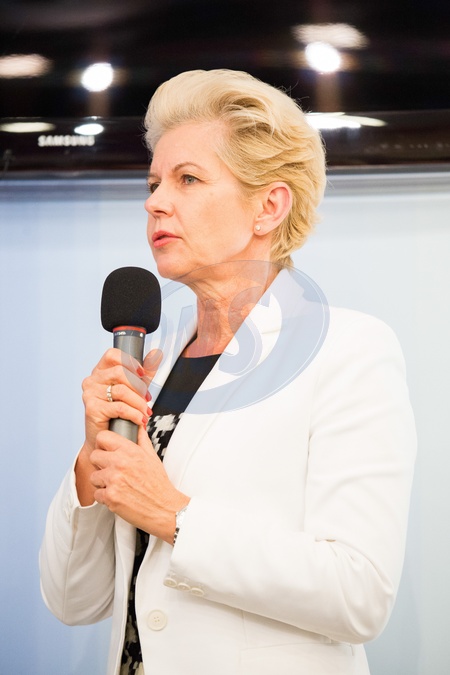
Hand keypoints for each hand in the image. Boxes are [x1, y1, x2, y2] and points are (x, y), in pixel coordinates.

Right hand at [82, 348, 162, 452]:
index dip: (130, 361)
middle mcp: (92, 380)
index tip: (142, 373)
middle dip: (139, 386)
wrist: (107, 438)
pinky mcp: (92, 409)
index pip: (112, 354)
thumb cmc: (118, 412)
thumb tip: (156, 354)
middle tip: (147, 398)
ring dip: (139, 402)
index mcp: (101, 371)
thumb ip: (145, 372)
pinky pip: (119, 407)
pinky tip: (140, 419)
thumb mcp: (134, 389)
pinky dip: (134, 414)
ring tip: (146, 411)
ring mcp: (90, 394)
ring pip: (121, 391)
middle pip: (119, 372)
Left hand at [90, 426, 189, 543]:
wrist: (164, 509)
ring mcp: (114, 480)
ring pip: (93, 476)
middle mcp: (120, 463)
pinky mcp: (110, 496)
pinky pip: (96, 494)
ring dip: (101, 482)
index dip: (103, 444)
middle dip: (100, 464)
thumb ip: (141, 440)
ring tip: (116, 485)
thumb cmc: (159, 485)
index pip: (103, 437)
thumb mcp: (152, 457)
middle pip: (94, 456)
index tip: (106, 450)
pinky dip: (105, 497)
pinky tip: (118, 496)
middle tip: (111, 470)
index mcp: (130, 451)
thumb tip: (137, 427)